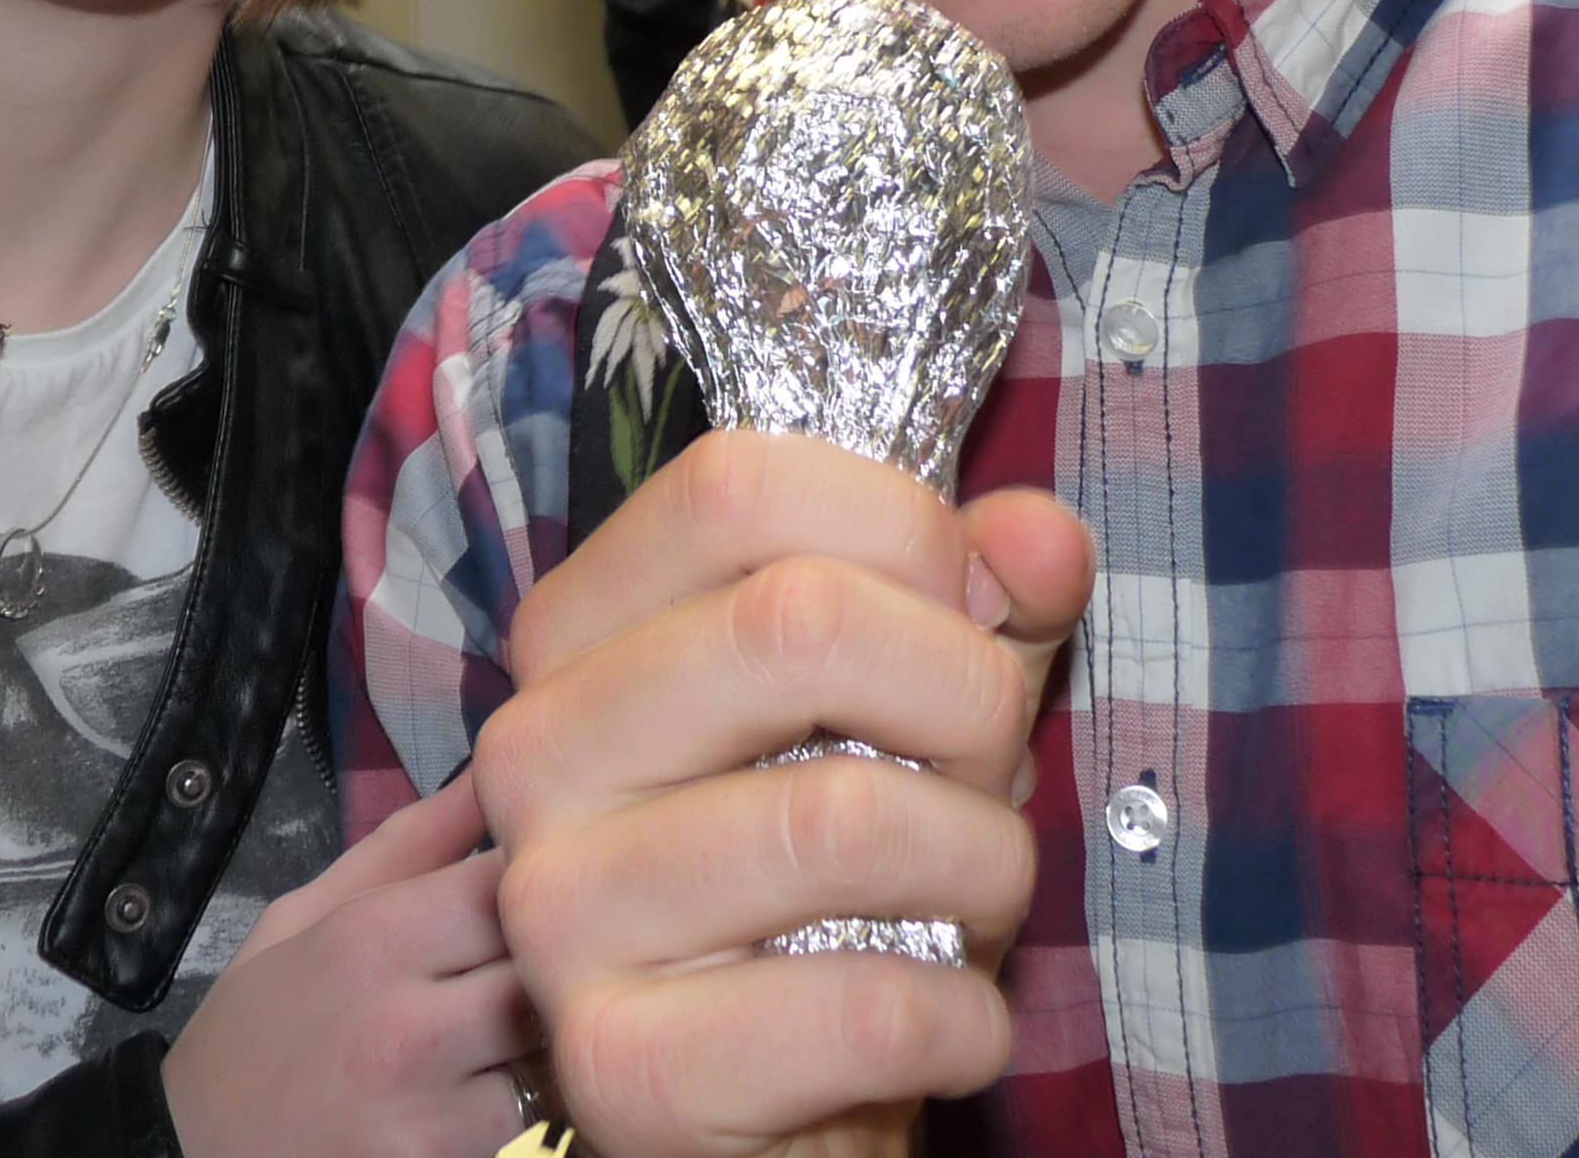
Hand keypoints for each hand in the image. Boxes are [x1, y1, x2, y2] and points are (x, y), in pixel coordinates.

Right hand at [163, 775, 534, 1157]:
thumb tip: (491, 776)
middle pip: (548, 964)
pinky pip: (523, 1119)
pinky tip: (469, 1087)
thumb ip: (407, 845)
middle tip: (526, 956)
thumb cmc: (256, 1026)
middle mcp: (409, 1022)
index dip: (535, 878)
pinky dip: (512, 1100)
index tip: (528, 883)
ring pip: (547, 1048)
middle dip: (549, 955)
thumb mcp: (305, 915)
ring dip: (537, 1032)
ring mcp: (428, 1109)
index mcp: (373, 937)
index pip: (511, 881)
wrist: (193, 1156)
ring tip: (496, 1027)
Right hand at [476, 432, 1093, 1157]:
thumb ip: (981, 601)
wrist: (769, 1118)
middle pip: (797, 623)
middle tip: (985, 769)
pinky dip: (965, 1020)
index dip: (903, 530)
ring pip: (845, 819)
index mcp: (578, 633)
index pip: (736, 484)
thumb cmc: (845, 886)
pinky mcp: (620, 1069)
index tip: (962, 612)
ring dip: (984, 863)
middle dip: (966, 697)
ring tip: (977, 898)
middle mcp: (536, 752)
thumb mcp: (917, 710)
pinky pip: (869, 1007)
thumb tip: (1043, 535)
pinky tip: (947, 1024)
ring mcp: (557, 911)